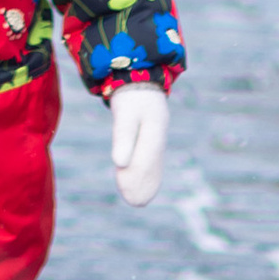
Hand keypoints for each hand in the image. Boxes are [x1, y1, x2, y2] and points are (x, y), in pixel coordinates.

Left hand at [108, 79, 168, 208]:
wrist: (139, 77)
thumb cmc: (131, 95)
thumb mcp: (125, 113)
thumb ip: (123, 136)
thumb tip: (119, 163)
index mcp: (155, 128)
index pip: (147, 158)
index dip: (138, 176)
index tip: (129, 192)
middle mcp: (159, 135)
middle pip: (152, 165)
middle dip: (142, 184)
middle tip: (133, 202)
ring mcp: (157, 137)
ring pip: (153, 165)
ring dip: (145, 182)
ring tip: (136, 201)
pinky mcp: (152, 139)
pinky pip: (152, 161)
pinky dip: (148, 175)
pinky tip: (144, 188)